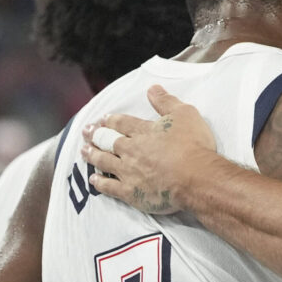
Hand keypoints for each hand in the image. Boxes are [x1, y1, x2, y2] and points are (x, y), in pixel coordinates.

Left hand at [81, 85, 218, 213]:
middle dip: (96, 135)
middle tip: (86, 132)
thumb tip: (152, 88)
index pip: (122, 123)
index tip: (103, 119)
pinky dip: (100, 182)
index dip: (111, 120)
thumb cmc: (194, 146)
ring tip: (84, 151)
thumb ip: (166, 101)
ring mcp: (129, 171)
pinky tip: (94, 179)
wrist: (197, 178)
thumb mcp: (184, 115)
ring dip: (92, 155)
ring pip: (104, 161)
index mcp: (143, 131)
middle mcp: (131, 150)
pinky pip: (110, 186)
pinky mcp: (131, 192)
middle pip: (108, 140)